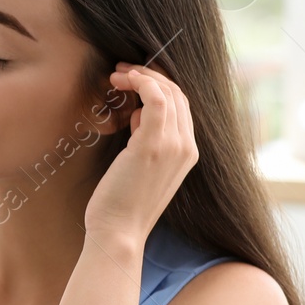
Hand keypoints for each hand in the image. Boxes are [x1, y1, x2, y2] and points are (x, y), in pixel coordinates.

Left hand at [85, 61, 199, 245]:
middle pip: (178, 95)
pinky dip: (143, 81)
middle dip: (150, 75)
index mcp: (188, 154)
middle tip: (121, 71)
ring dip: (142, 75)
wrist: (117, 233)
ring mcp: (174, 146)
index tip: (132, 80)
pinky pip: (157, 99)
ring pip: (169, 92)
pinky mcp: (153, 145)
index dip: (159, 86)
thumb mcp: (139, 166)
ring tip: (117, 74)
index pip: (182, 107)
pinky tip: (125, 79)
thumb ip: (145, 139)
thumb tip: (139, 114)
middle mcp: (187, 148)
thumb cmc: (120, 203)